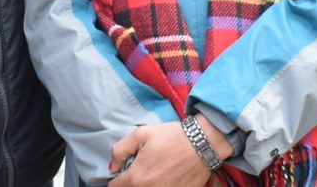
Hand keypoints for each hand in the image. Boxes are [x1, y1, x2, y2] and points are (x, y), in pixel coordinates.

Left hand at [108, 118, 224, 186]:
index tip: (124, 171)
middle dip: (130, 183)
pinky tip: (166, 178)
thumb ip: (119, 151)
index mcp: (136, 179)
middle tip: (140, 170)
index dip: (117, 178)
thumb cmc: (171, 137)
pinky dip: (161, 186)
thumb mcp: (140, 134)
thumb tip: (113, 167)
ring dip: (145, 185)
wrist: (203, 144)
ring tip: (154, 174)